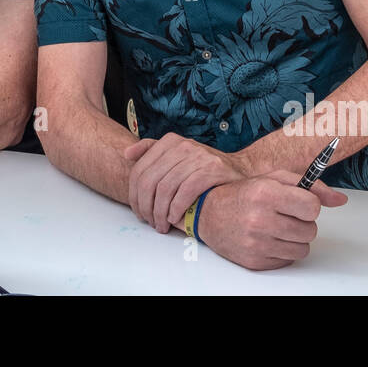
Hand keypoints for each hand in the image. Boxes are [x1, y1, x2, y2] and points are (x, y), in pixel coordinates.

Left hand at [124, 132, 246, 232]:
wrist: (240, 169)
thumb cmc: (204, 167)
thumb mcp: (178, 154)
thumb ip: (152, 151)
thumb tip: (127, 153)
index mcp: (170, 141)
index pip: (140, 171)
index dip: (134, 196)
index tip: (138, 212)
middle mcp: (183, 145)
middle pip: (150, 181)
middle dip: (146, 207)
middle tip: (149, 222)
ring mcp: (198, 156)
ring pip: (166, 188)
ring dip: (160, 212)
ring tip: (162, 224)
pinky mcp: (212, 169)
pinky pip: (185, 191)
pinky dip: (176, 208)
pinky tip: (174, 218)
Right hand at [195, 170, 346, 270]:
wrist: (209, 213)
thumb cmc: (244, 194)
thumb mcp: (274, 178)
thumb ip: (310, 185)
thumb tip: (340, 199)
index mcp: (267, 193)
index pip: (312, 207)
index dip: (309, 206)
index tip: (299, 204)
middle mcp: (261, 219)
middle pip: (310, 231)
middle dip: (303, 223)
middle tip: (285, 216)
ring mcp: (257, 243)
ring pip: (302, 249)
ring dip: (294, 239)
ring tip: (277, 228)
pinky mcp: (255, 261)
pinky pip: (288, 261)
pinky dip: (282, 252)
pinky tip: (268, 239)